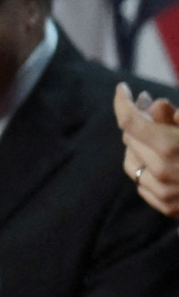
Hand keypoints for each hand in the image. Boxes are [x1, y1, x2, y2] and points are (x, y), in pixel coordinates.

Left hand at [115, 84, 178, 217]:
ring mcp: (163, 193)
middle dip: (137, 120)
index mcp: (169, 147)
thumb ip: (176, 117)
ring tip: (156, 135)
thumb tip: (153, 105)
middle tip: (149, 107)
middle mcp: (161, 171)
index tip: (123, 89)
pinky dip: (147, 169)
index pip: (129, 120)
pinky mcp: (167, 207)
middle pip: (130, 138)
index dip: (123, 100)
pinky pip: (142, 183)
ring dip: (139, 145)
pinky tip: (162, 161)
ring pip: (131, 161)